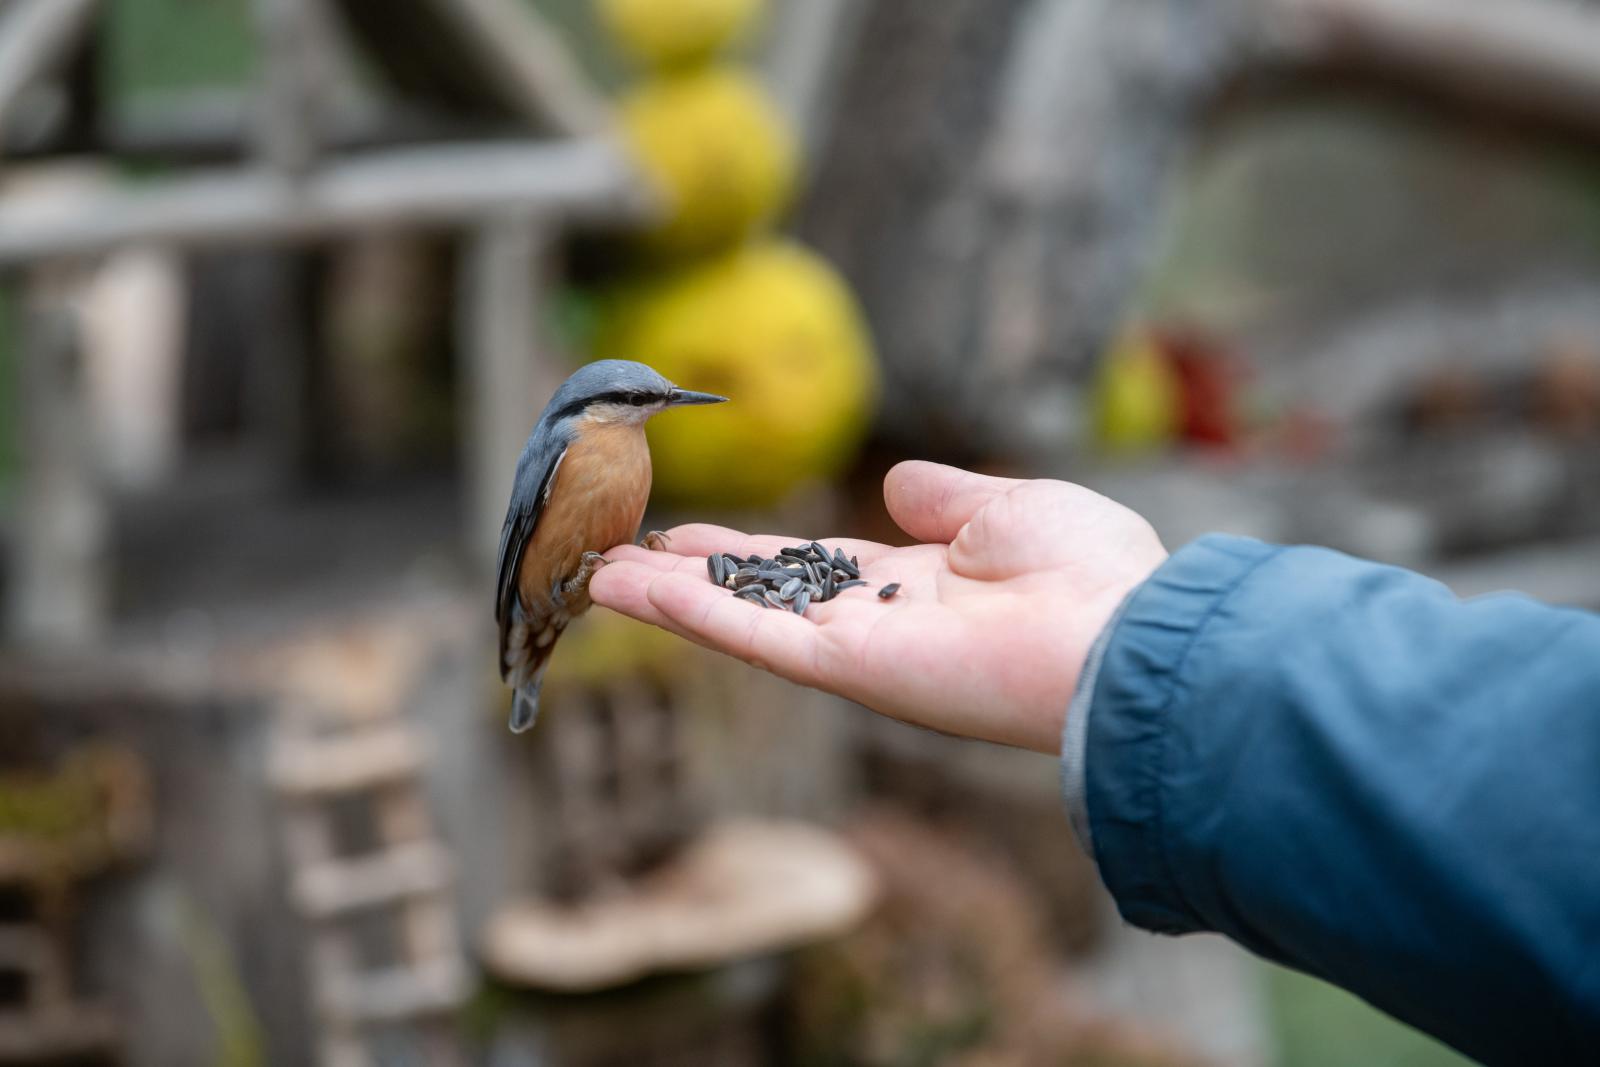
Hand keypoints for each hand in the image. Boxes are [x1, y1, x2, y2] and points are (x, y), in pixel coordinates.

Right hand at [589, 461, 1167, 752]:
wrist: (1123, 633)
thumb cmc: (1089, 570)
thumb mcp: (1009, 506)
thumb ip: (944, 498)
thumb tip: (896, 484)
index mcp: (915, 585)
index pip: (808, 568)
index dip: (744, 553)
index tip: (684, 534)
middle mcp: (877, 622)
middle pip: (760, 597)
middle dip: (689, 578)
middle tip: (619, 557)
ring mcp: (857, 650)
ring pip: (741, 622)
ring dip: (667, 600)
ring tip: (598, 575)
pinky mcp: (849, 669)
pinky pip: (755, 638)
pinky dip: (691, 614)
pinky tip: (632, 589)